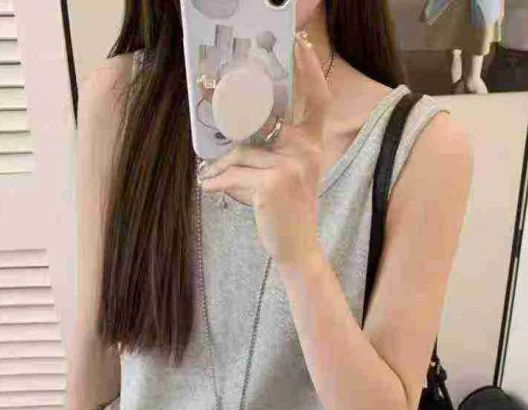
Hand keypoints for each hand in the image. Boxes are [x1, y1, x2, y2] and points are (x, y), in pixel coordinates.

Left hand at [198, 32, 331, 267]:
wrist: (298, 248)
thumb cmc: (289, 209)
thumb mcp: (292, 172)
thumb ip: (276, 147)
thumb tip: (238, 131)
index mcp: (312, 144)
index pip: (316, 98)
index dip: (308, 69)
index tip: (299, 43)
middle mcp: (306, 151)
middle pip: (260, 124)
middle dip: (233, 133)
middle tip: (214, 131)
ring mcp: (290, 168)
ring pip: (241, 153)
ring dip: (222, 168)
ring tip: (214, 178)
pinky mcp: (271, 185)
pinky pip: (233, 175)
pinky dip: (218, 183)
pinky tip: (211, 189)